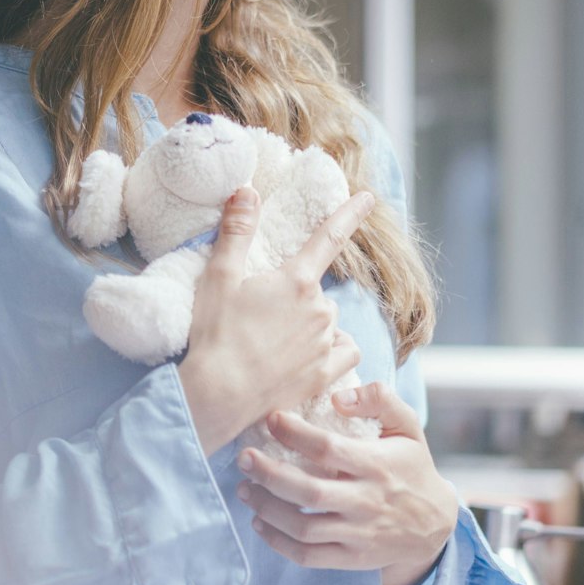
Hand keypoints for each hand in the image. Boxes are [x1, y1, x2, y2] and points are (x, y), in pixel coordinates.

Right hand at [176, 185, 373, 453]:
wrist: (218, 393)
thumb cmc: (216, 333)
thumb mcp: (219, 276)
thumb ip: (237, 231)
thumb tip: (248, 190)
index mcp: (295, 280)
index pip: (328, 237)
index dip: (349, 214)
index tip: (368, 198)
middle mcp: (319, 309)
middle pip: (316, 292)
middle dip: (295, 297)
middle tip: (260, 316)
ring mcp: (325, 343)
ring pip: (327, 321)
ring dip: (310, 325)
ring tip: (274, 342)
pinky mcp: (325, 373)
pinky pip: (345, 352)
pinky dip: (333, 349)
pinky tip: (310, 357)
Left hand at [232, 382, 456, 584]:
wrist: (436, 525)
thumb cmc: (411, 467)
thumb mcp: (408, 426)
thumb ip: (380, 400)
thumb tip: (338, 397)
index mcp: (377, 465)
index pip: (328, 449)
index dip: (294, 433)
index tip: (270, 418)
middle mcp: (366, 501)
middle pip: (309, 491)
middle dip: (269, 474)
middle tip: (244, 458)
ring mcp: (358, 533)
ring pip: (304, 527)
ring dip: (266, 508)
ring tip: (244, 488)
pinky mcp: (351, 558)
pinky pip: (308, 556)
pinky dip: (278, 543)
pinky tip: (259, 522)